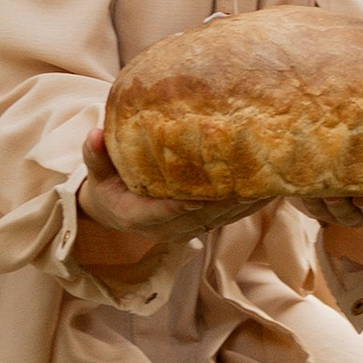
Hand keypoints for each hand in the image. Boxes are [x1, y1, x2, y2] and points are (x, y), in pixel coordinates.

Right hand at [75, 128, 266, 265]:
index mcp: (136, 216)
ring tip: (266, 179)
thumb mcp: (96, 171)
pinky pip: (226, 218)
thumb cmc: (107, 185)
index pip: (161, 212)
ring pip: (218, 218)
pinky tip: (268, 188)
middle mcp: (165, 229)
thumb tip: (94, 133)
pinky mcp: (200, 226)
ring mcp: (184, 230)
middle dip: (223, 199)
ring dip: (242, 202)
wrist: (115, 210)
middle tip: (248, 176)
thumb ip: (95, 154)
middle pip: (199, 215)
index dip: (181, 204)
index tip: (200, 194)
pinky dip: (247, 205)